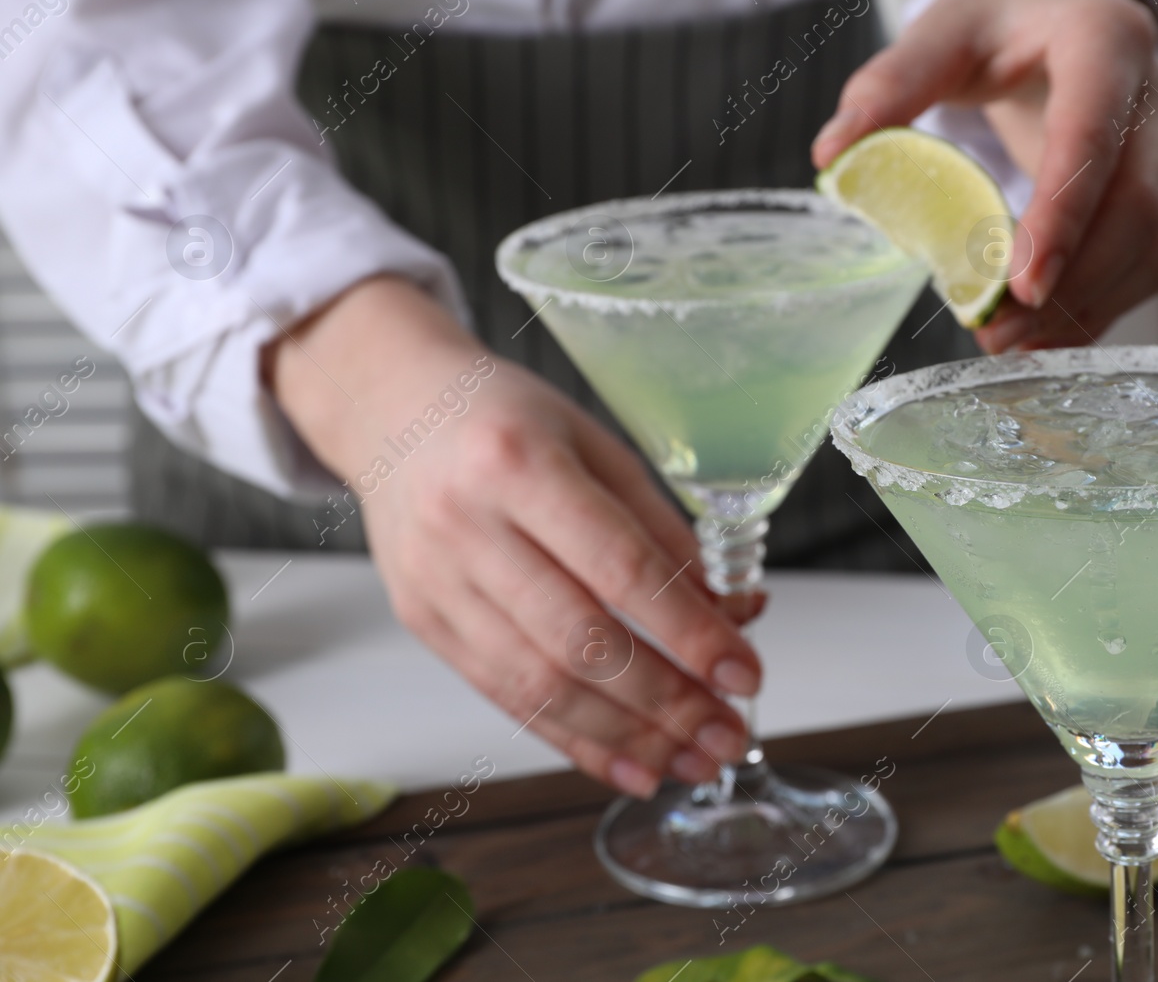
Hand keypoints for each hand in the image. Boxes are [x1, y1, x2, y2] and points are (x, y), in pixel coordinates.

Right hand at [270, 277, 759, 797]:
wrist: (393, 412)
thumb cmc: (506, 419)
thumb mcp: (595, 445)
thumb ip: (661, 530)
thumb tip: (733, 611)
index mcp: (518, 463)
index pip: (620, 568)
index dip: (689, 630)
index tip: (743, 672)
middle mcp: (467, 526)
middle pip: (579, 641)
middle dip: (667, 702)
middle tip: (729, 734)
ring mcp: (437, 581)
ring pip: (540, 685)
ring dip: (629, 737)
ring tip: (695, 760)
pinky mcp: (424, 623)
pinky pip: (507, 698)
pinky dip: (576, 741)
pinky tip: (634, 765)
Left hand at [813, 0, 1157, 349]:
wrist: (1064, 0)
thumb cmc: (1004, 13)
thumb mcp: (942, 28)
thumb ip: (891, 84)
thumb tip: (834, 153)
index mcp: (1104, 37)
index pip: (1093, 132)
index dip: (1063, 212)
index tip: (1021, 284)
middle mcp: (1153, 93)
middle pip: (1136, 203)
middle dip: (1071, 280)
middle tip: (996, 331)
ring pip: (1157, 241)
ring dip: (1089, 304)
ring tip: (1010, 340)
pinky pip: (1153, 259)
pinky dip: (1102, 305)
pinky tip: (1043, 332)